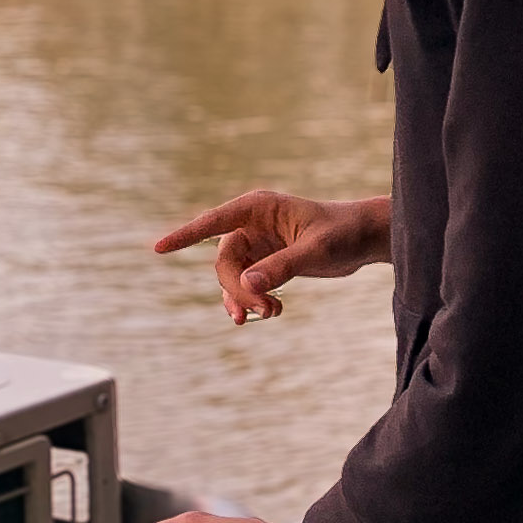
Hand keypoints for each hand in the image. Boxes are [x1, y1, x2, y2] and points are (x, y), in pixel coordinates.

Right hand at [155, 192, 389, 323]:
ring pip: (233, 276)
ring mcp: (258, 243)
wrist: (364, 239)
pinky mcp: (266, 261)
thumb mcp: (316, 250)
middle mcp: (253, 224)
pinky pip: (245, 284)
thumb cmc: (343, 233)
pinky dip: (251, 301)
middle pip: (225, 262)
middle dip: (237, 289)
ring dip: (244, 299)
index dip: (185, 235)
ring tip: (270, 315)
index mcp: (259, 207)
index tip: (158, 248)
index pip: (214, 221)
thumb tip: (248, 285)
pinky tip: (270, 312)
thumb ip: (282, 267)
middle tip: (262, 311)